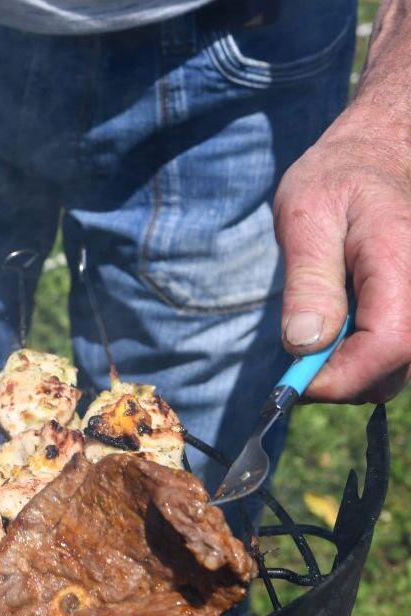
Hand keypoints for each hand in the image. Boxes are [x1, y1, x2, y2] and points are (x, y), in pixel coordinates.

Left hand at [273, 110, 410, 402]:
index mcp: (401, 261)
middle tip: (296, 362)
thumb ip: (309, 282)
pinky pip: (399, 352)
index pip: (388, 345)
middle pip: (395, 368)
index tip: (294, 382)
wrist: (378, 153)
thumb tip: (304, 344)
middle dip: (341, 379)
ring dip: (352, 370)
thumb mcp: (305, 218)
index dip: (340, 377)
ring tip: (316, 332)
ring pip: (399, 367)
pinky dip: (365, 355)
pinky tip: (339, 327)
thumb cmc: (337, 179)